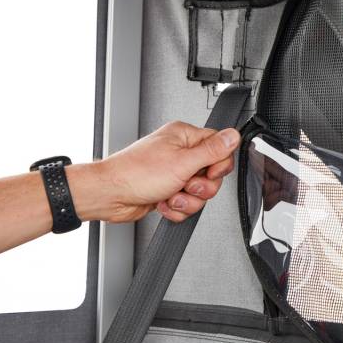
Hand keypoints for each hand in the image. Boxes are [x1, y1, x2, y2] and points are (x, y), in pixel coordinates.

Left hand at [70, 121, 240, 222]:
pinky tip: (163, 201)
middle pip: (212, 174)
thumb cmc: (135, 174)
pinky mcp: (168, 190)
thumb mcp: (182, 162)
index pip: (219, 147)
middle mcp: (179, 153)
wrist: (109, 196)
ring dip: (186, 200)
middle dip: (200, 187)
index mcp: (184, 136)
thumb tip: (233, 135)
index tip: (207, 173)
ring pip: (199, 192)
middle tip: (186, 185)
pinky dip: (176, 207)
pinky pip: (186, 203)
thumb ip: (213, 150)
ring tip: (170, 195)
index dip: (218, 165)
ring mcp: (173, 172)